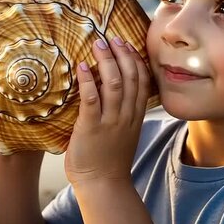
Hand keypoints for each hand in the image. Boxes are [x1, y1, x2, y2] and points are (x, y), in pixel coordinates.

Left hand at [64, 36, 150, 185]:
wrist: (102, 185)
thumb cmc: (108, 159)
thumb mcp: (123, 132)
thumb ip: (121, 112)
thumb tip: (109, 90)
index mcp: (135, 116)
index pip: (142, 81)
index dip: (135, 60)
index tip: (127, 44)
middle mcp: (126, 115)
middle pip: (131, 77)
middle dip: (122, 54)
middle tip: (111, 38)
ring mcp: (110, 121)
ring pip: (115, 84)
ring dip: (107, 61)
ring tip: (98, 44)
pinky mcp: (91, 128)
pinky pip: (92, 100)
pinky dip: (88, 81)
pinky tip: (81, 67)